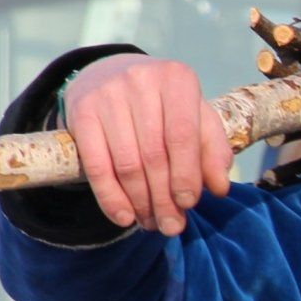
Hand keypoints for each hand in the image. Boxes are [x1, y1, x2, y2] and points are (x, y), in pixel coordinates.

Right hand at [62, 55, 232, 234]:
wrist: (110, 75)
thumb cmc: (164, 105)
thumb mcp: (195, 118)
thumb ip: (213, 150)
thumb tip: (219, 187)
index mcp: (177, 78)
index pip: (183, 134)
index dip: (186, 174)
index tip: (189, 203)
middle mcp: (141, 80)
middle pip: (154, 154)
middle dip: (164, 198)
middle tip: (171, 225)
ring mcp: (107, 94)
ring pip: (126, 164)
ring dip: (140, 202)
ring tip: (151, 223)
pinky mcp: (81, 112)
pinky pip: (96, 166)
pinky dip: (111, 198)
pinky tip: (124, 218)